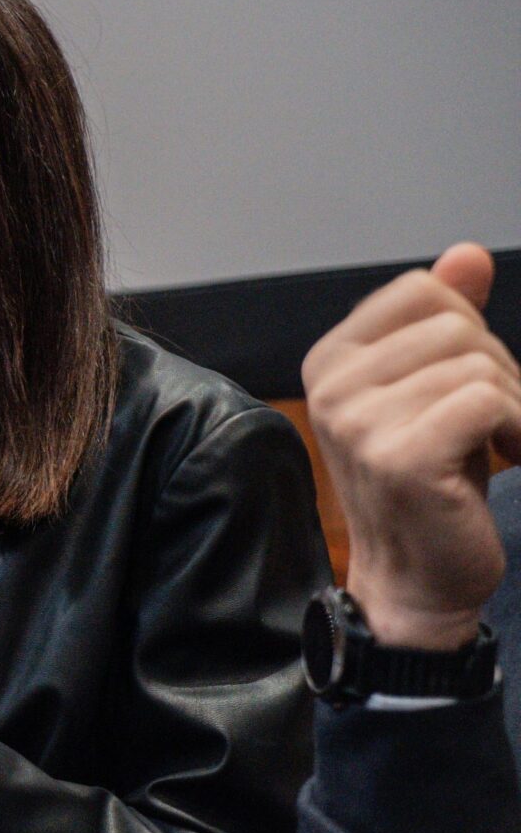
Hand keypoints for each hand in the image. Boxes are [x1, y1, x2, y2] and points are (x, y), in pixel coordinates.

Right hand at [302, 243, 520, 649]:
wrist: (418, 578)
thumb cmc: (432, 480)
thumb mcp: (434, 388)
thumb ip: (447, 320)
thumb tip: (467, 254)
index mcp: (331, 360)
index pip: (423, 291)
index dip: (468, 331)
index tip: (466, 386)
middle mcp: (332, 385)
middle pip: (457, 325)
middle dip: (499, 371)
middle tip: (489, 426)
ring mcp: (360, 421)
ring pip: (479, 363)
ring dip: (513, 406)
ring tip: (495, 446)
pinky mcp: (400, 456)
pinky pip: (487, 400)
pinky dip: (517, 428)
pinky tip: (503, 459)